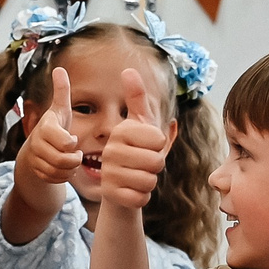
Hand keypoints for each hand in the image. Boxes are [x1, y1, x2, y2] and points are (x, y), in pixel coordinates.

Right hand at [14, 67, 85, 196]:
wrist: (32, 150)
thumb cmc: (52, 128)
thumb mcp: (58, 110)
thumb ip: (61, 92)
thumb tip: (59, 68)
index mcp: (45, 127)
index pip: (64, 141)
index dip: (71, 144)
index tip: (73, 141)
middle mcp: (37, 144)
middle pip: (63, 159)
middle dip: (74, 159)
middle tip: (77, 154)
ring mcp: (36, 160)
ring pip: (59, 171)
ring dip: (69, 169)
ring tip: (72, 161)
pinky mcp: (37, 173)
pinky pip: (55, 180)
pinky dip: (63, 177)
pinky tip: (65, 170)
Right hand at [97, 69, 168, 209]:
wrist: (118, 185)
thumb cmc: (136, 151)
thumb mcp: (140, 123)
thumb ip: (137, 98)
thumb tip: (128, 70)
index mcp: (120, 131)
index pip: (159, 139)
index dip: (160, 146)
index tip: (147, 146)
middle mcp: (110, 150)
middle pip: (156, 162)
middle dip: (156, 166)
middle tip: (143, 164)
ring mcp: (108, 173)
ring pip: (150, 181)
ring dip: (149, 182)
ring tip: (137, 176)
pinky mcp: (110, 194)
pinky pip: (141, 197)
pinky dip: (142, 197)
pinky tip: (132, 190)